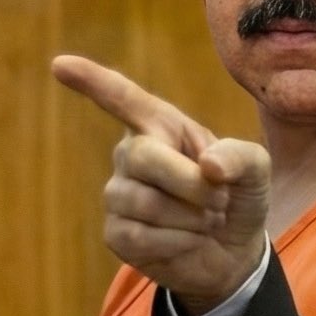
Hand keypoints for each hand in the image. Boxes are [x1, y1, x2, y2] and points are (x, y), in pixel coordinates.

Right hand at [51, 55, 269, 315]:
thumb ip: (241, 156)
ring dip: (192, 217)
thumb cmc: (238, 196)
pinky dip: (178, 242)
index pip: (122, 98)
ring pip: (146, 202)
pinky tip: (187, 241)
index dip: (92, 81)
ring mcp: (119, 194)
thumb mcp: (255, 169)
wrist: (234, 251)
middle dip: (191, 183)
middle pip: (144, 157)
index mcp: (160, 126)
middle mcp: (131, 154)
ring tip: (205, 220)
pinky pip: (142, 235)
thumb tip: (207, 166)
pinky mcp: (116, 233)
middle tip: (220, 200)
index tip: (60, 64)